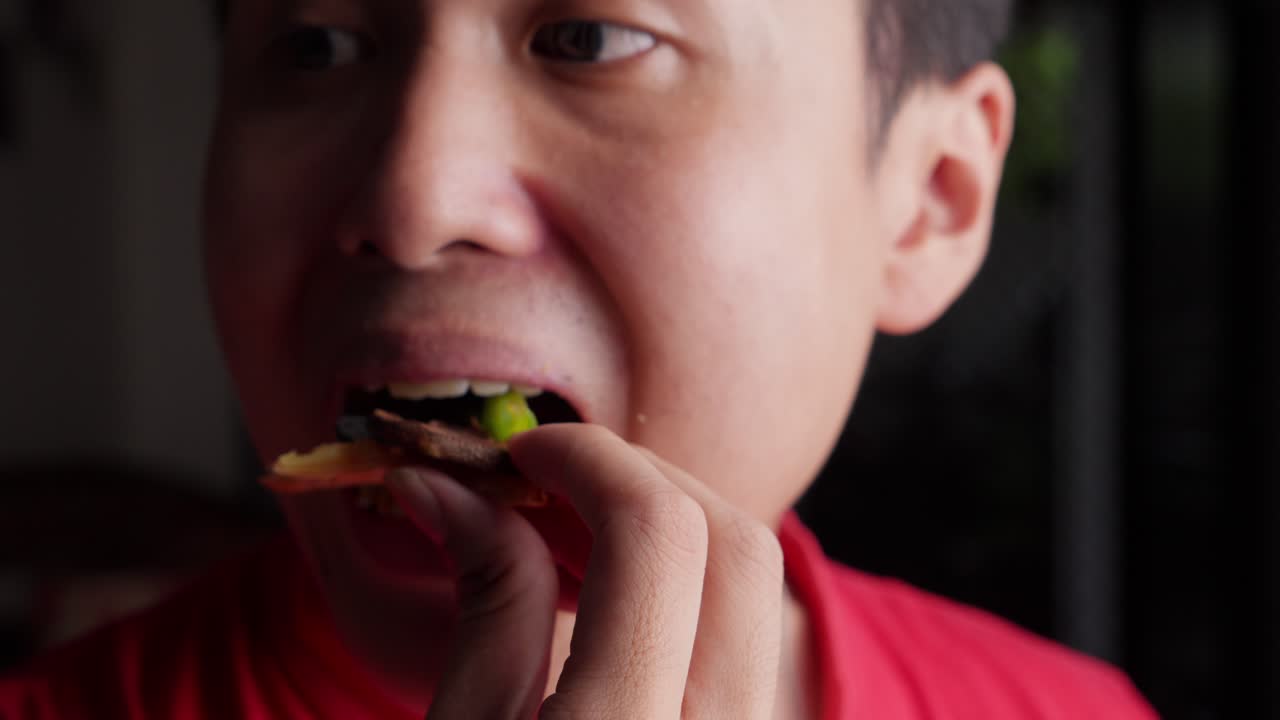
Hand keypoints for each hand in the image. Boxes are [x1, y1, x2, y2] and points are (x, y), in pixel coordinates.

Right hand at [386, 423, 785, 718]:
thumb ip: (487, 605)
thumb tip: (444, 484)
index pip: (656, 534)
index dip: (590, 459)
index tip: (521, 453)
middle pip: (737, 542)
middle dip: (642, 478)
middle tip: (547, 479)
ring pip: (755, 585)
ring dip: (669, 524)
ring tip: (567, 524)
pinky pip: (746, 635)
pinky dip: (687, 583)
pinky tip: (610, 581)